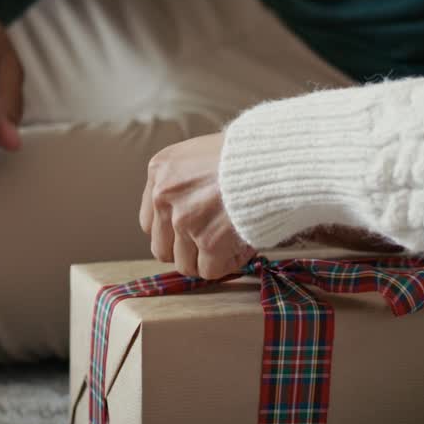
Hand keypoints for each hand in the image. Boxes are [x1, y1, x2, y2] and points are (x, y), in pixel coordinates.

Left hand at [140, 133, 255, 277]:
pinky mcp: (209, 241)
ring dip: (208, 260)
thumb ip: (187, 182)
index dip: (172, 233)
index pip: (150, 222)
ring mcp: (184, 220)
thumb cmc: (247, 153)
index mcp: (160, 170)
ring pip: (185, 264)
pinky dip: (228, 265)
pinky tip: (243, 247)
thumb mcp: (203, 153)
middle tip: (212, 244)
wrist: (273, 158)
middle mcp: (165, 195)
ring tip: (232, 243)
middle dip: (187, 251)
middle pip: (162, 248)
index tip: (193, 233)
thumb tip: (185, 220)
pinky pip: (210, 270)